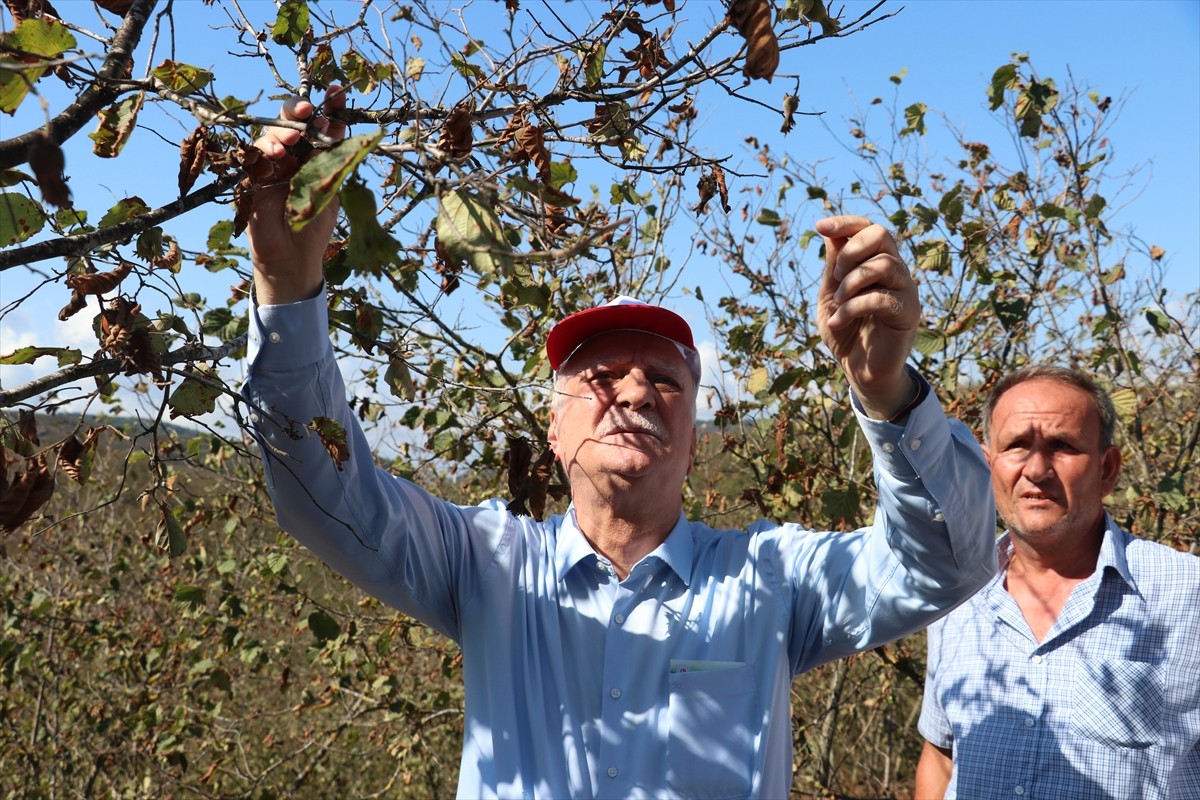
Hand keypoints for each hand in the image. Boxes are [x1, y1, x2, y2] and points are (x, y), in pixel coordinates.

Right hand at [247, 84, 346, 304]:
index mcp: (314, 155)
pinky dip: (265, 150)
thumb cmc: (314, 225)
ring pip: (270, 135)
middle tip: (307, 110)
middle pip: (290, 121)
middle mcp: (291, 155)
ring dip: (282, 132)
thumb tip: (342, 129)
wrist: (294, 258)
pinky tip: (277, 153)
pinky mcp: (251, 178)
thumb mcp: (329, 188)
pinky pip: (254, 155)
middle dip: (298, 111)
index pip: (320, 124)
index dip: (329, 106)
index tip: (338, 91)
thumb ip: (333, 160)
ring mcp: (270, 165)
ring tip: (292, 140)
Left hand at [816, 215, 920, 418]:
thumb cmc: (846, 332)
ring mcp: (905, 290)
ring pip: (883, 263)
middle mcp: (895, 271)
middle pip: (882, 234)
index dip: (846, 222)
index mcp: (875, 262)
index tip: (820, 227)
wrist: (860, 371)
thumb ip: (833, 267)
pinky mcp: (908, 313)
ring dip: (851, 282)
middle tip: (835, 277)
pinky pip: (882, 297)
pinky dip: (852, 308)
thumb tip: (830, 233)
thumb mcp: (831, 296)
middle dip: (851, 250)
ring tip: (837, 303)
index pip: (868, 227)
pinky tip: (837, 323)